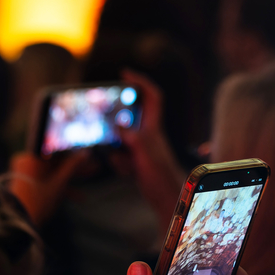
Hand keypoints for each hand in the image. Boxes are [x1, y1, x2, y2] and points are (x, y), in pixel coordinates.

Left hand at [8, 150, 88, 225]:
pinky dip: (61, 187)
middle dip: (76, 167)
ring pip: (54, 172)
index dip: (75, 153)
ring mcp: (28, 175)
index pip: (57, 150)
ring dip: (72, 177)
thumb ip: (73, 166)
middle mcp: (28, 162)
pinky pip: (48, 181)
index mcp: (31, 157)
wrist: (19, 222)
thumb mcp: (59, 183)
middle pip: (57, 161)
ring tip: (91, 178)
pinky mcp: (30, 186)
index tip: (89, 155)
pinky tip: (79, 196)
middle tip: (94, 167)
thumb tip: (86, 153)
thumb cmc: (38, 200)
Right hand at [117, 70, 184, 227]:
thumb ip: (132, 137)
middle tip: (107, 125)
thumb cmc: (161, 178)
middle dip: (118, 123)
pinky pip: (120, 157)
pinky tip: (128, 172)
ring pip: (122, 140)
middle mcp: (149, 135)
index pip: (152, 96)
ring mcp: (142, 149)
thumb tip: (119, 124)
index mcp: (154, 128)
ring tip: (126, 165)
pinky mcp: (137, 162)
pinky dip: (120, 164)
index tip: (125, 73)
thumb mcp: (145, 154)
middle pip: (131, 117)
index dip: (140, 82)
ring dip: (117, 152)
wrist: (167, 201)